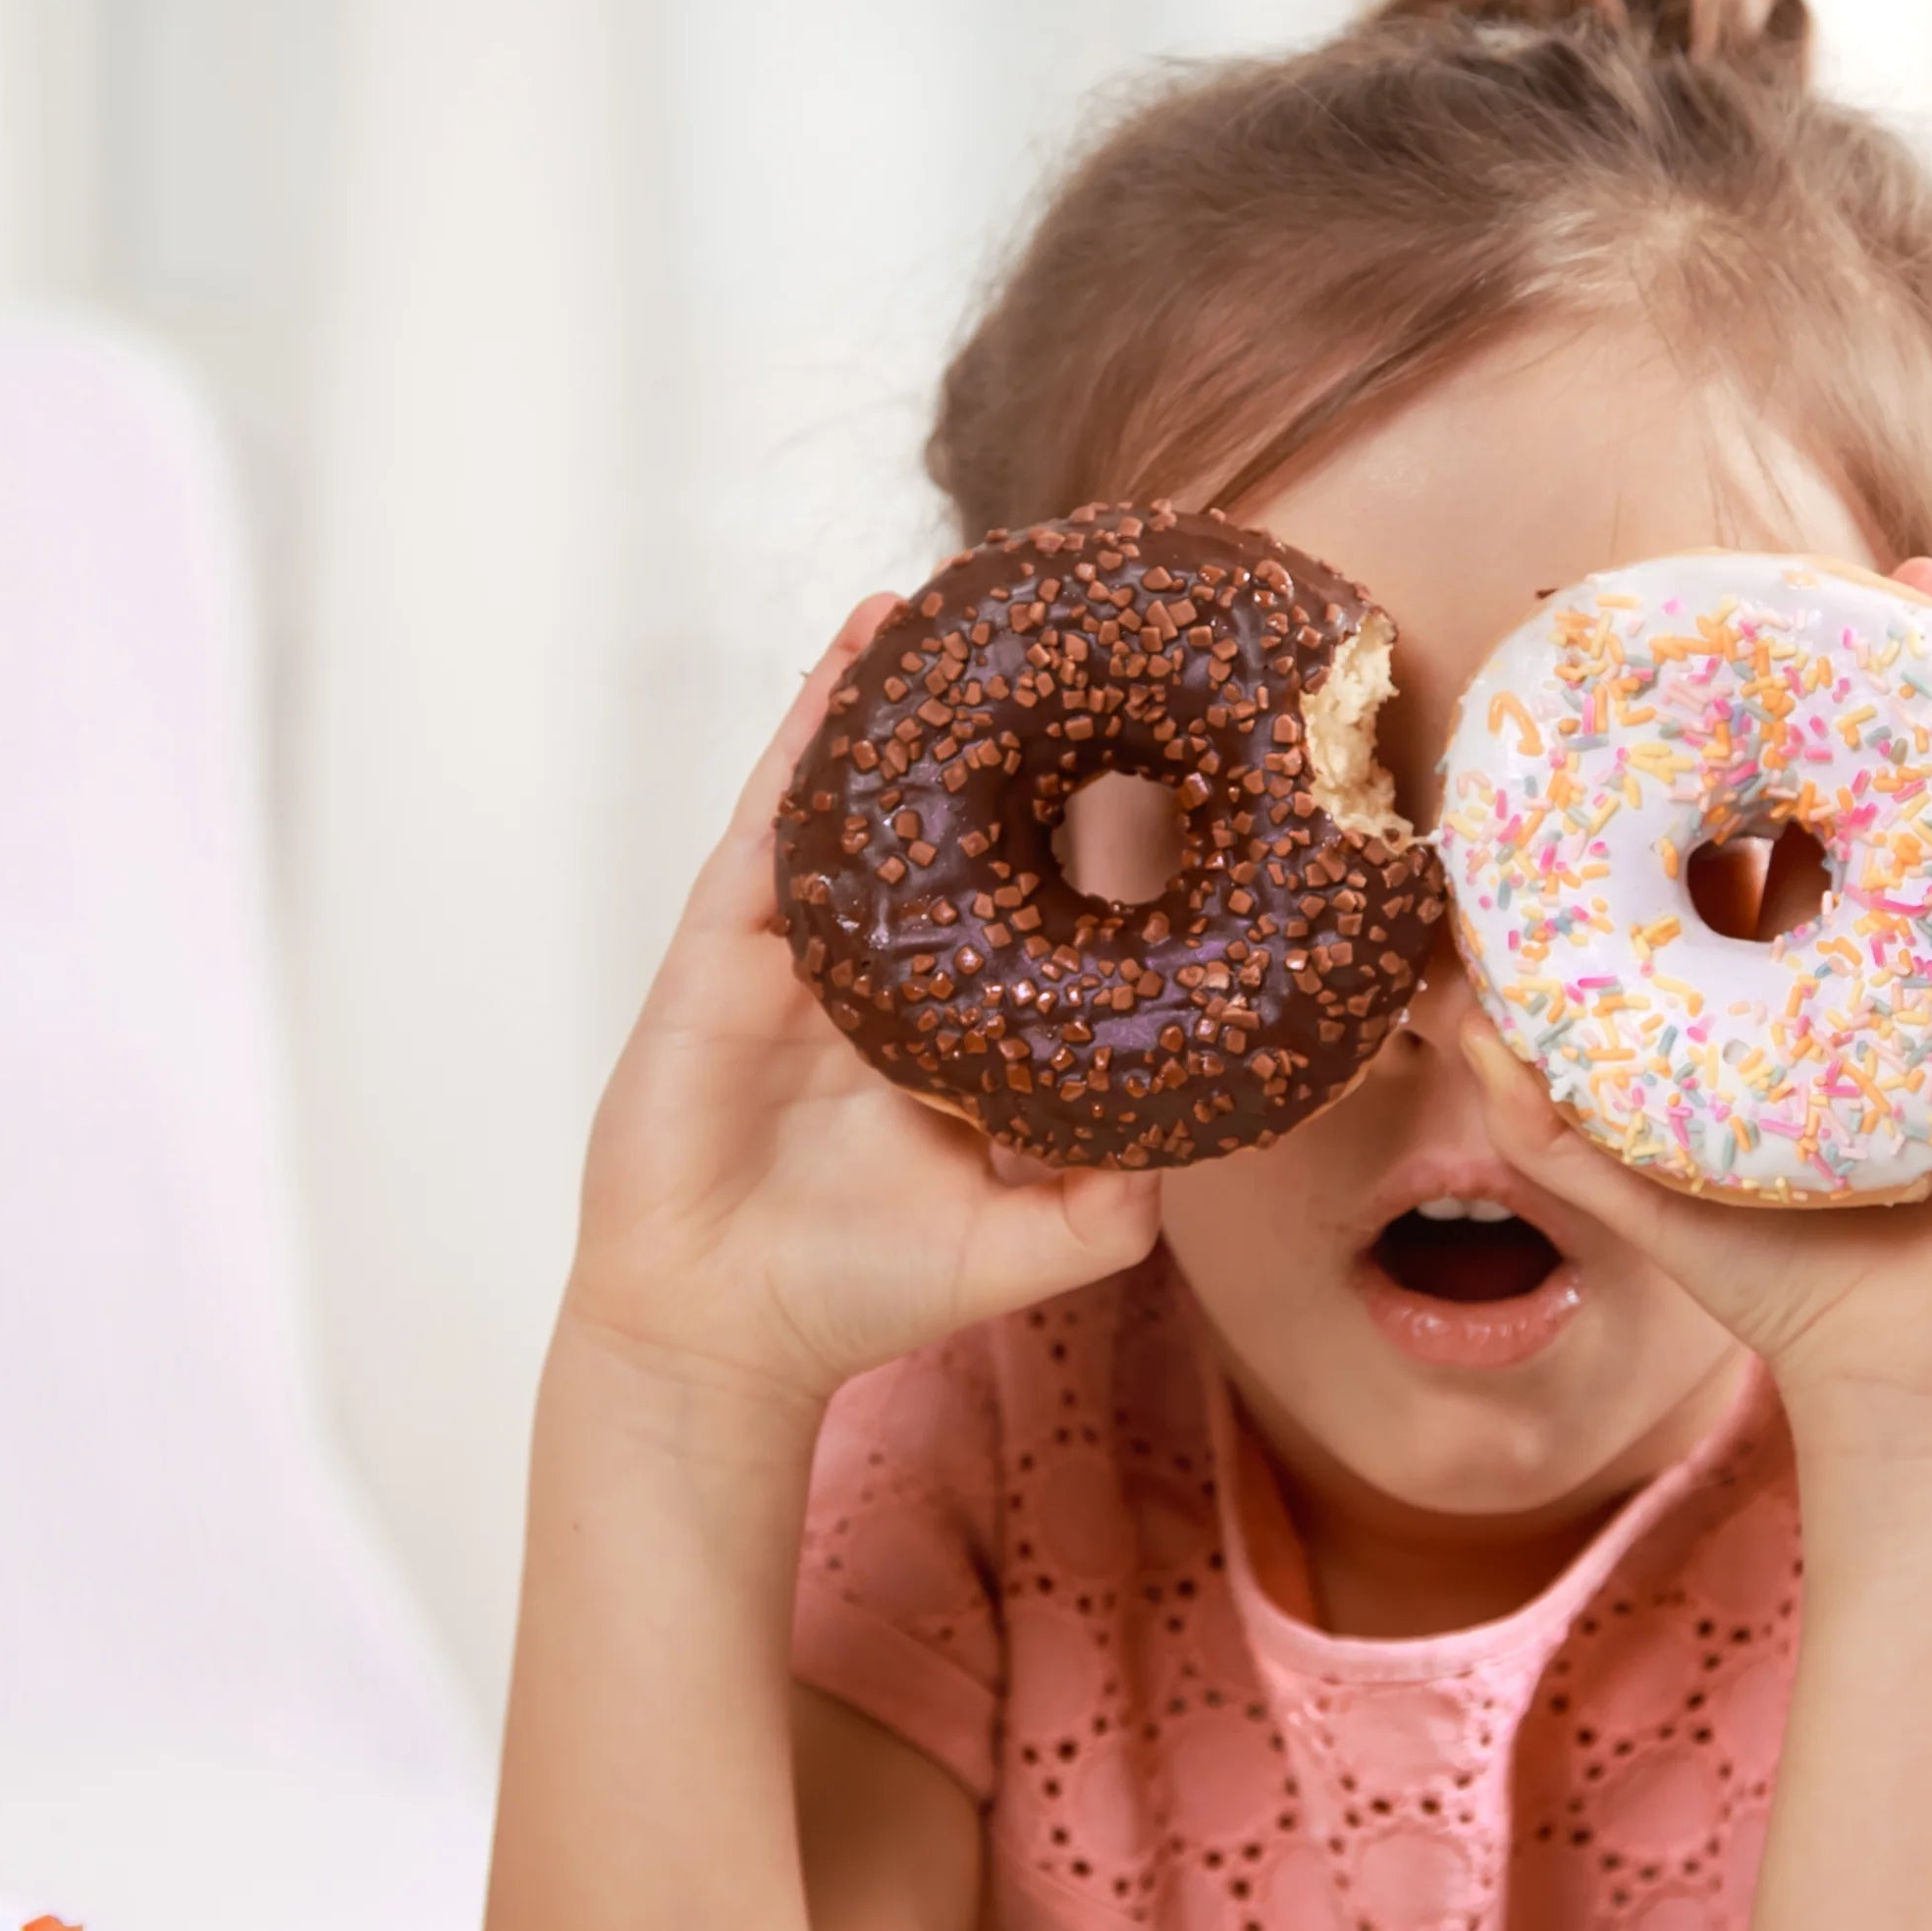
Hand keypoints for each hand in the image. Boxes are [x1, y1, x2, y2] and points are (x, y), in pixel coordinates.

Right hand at [560, 599, 1162, 1406]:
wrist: (720, 1329)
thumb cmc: (861, 1292)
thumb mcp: (1033, 1244)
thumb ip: (1119, 1199)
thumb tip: (1211, 1130)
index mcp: (950, 1025)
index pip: (1028, 902)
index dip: (1079, 828)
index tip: (1151, 751)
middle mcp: (879, 970)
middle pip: (942, 826)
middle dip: (988, 736)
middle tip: (1055, 640)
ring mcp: (799, 946)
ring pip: (855, 796)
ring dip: (896, 697)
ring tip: (949, 601)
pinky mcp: (728, 938)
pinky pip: (776, 811)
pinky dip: (813, 723)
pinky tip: (857, 649)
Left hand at [1456, 561, 1931, 1418]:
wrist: (1903, 1385)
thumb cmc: (1779, 1289)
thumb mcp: (1641, 1184)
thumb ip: (1547, 1115)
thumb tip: (1454, 1018)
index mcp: (1813, 979)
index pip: (1785, 828)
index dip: (1760, 737)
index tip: (1721, 642)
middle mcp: (1910, 959)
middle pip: (1897, 786)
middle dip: (1876, 679)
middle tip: (1839, 576)